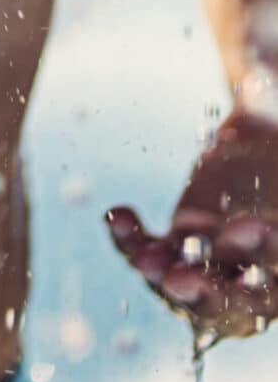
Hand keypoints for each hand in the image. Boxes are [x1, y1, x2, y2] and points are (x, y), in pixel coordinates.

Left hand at [106, 107, 277, 340]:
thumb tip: (259, 79)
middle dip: (205, 292)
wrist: (268, 133)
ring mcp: (215, 264)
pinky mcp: (180, 246)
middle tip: (180, 279)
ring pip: (185, 284)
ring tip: (145, 256)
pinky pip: (152, 252)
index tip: (248, 227)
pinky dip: (131, 239)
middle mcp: (256, 274)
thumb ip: (269, 103)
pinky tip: (118, 213)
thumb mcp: (277, 122)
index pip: (277, 275)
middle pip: (231, 302)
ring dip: (162, 272)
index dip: (266, 255)